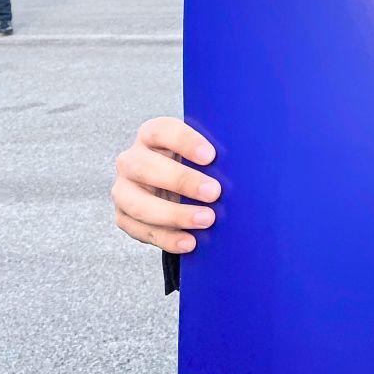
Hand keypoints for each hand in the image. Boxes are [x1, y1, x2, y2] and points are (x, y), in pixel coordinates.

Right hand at [112, 116, 219, 252]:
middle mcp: (132, 159)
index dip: (185, 141)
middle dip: (181, 181)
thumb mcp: (205, 153)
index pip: (162, 131)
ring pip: (138, 203)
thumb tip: (249, 162)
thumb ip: (218, 154)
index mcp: (152, 135)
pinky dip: (166, 238)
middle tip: (215, 192)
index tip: (211, 156)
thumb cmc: (199, 165)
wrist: (179, 189)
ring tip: (207, 220)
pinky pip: (139, 229)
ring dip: (174, 214)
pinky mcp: (123, 216)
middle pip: (145, 167)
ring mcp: (123, 189)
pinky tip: (189, 242)